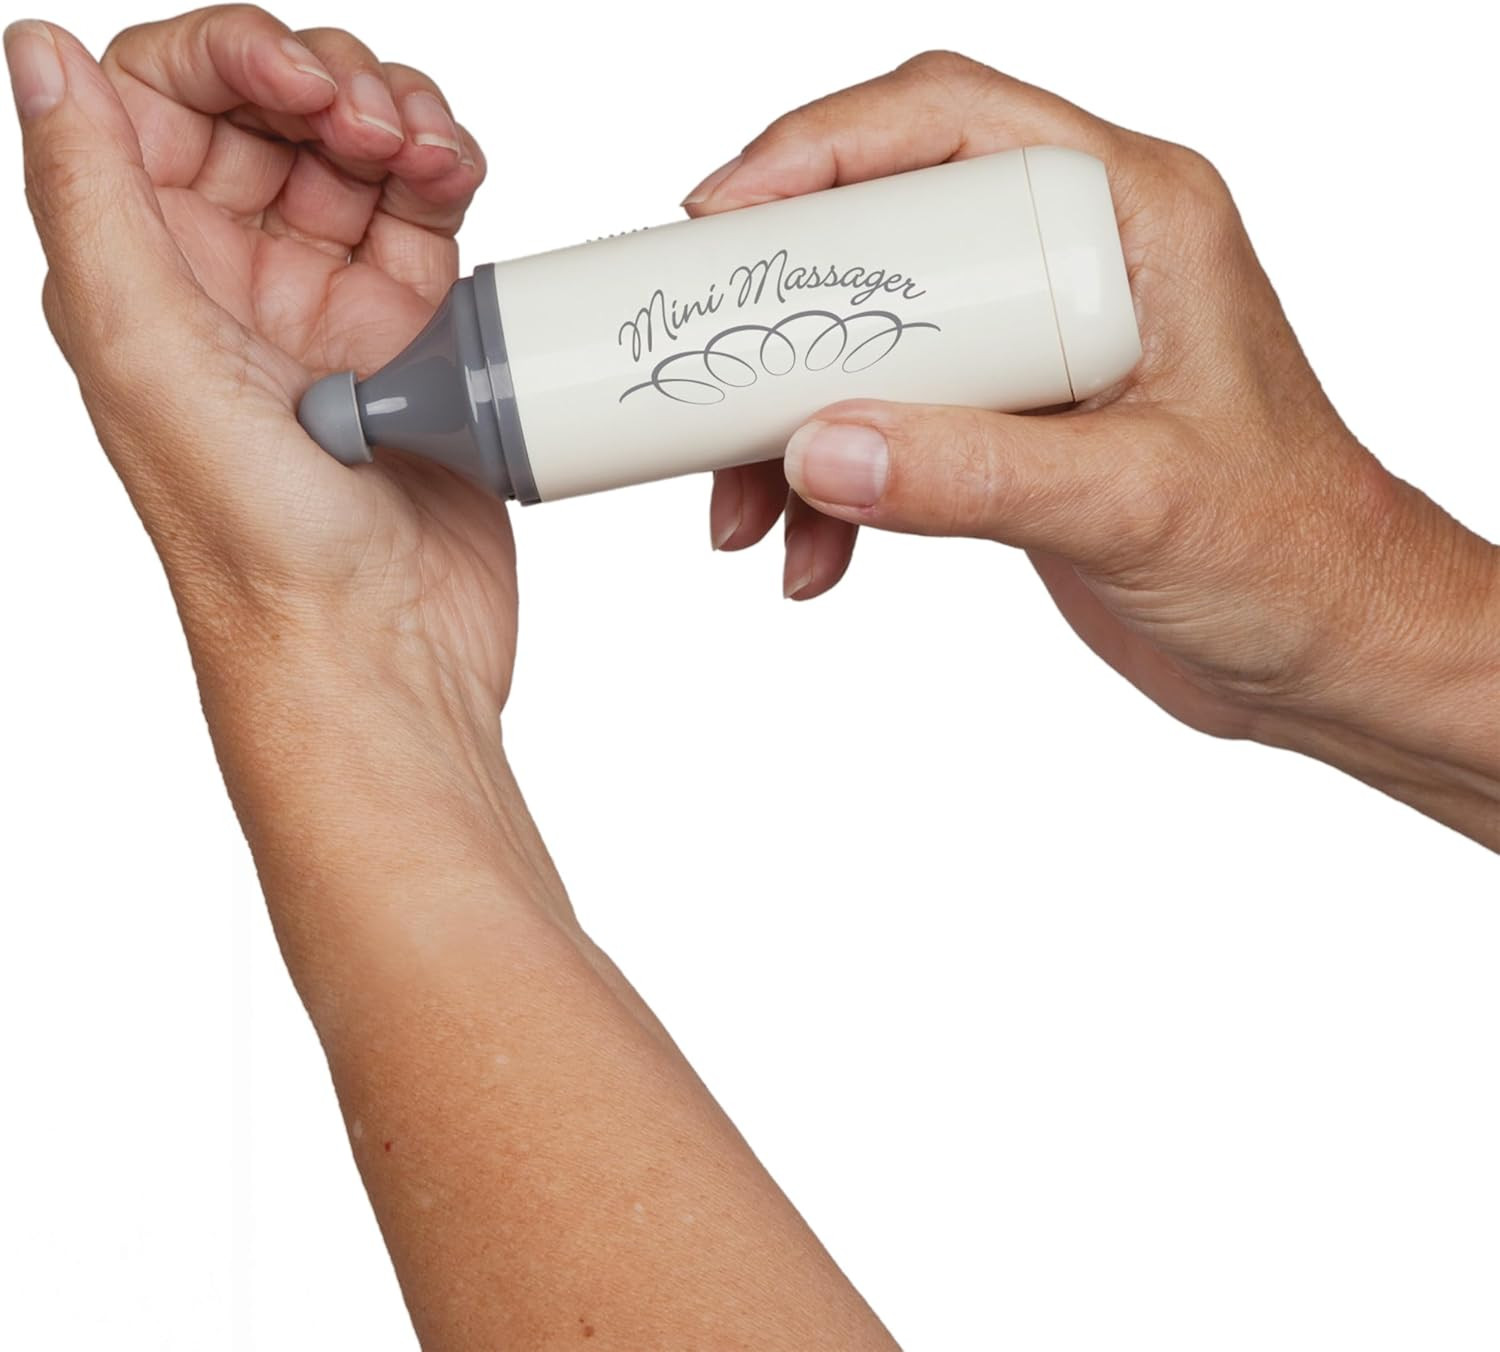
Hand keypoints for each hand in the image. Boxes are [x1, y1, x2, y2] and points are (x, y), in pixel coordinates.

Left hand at [6, 7, 511, 724]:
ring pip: (358, 153)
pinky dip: (450, 178)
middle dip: (329, 86)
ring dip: (400, 121)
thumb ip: (89, 197)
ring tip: (429, 159)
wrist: (381, 649)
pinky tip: (459, 185)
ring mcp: (328, 312)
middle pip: (269, 111)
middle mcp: (229, 286)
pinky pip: (428, 218)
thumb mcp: (144, 357)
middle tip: (371, 133)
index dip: (227, 57)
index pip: (161, 99)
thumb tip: (36, 53)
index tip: (293, 83)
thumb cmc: (262, 546)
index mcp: (143, 278)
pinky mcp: (412, 341)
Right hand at [686, 53, 1499, 839]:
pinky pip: (887, 426)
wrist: (1326, 651)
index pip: (950, 123)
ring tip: (739, 516)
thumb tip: (817, 452)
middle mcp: (1075, 262)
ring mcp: (1035, 346)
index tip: (722, 214)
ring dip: (787, 422)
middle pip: (883, 228)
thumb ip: (975, 475)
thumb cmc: (1293, 555)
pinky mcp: (1008, 427)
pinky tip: (811, 557)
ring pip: (867, 338)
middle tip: (707, 361)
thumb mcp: (1134, 505)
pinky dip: (834, 489)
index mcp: (1132, 218)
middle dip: (782, 309)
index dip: (822, 148)